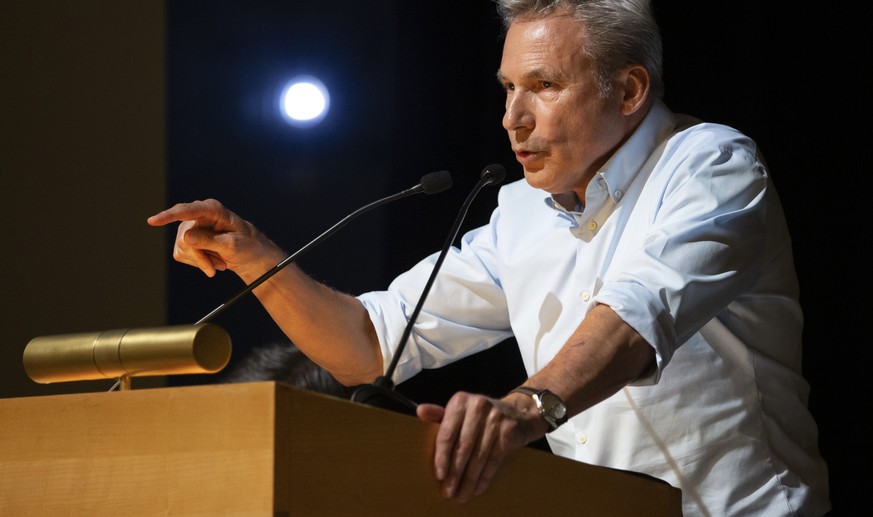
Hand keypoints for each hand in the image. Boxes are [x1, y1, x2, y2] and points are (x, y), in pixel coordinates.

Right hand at [147, 199, 286, 280]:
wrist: (249, 254)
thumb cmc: (247, 245)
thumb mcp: (233, 245)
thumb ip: (209, 241)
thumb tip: (185, 238)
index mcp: (213, 210)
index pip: (187, 211)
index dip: (169, 215)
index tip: (152, 221)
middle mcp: (198, 215)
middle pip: (185, 238)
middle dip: (201, 257)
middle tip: (218, 267)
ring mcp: (190, 228)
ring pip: (182, 249)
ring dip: (201, 261)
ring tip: (219, 262)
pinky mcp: (186, 240)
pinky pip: (181, 255)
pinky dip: (197, 263)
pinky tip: (211, 261)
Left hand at [416, 391, 545, 502]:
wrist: (517, 413)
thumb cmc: (480, 416)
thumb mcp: (460, 411)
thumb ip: (439, 414)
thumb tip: (419, 411)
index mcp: (460, 401)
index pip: (447, 433)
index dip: (442, 456)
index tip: (439, 475)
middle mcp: (478, 406)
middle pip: (463, 447)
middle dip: (454, 473)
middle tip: (448, 491)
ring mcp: (496, 418)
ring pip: (478, 456)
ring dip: (469, 480)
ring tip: (461, 495)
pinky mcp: (509, 431)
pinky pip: (494, 459)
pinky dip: (485, 477)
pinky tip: (478, 488)